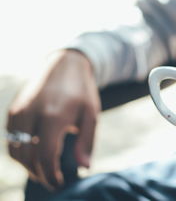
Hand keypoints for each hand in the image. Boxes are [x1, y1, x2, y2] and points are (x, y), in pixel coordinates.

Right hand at [7, 50, 99, 189]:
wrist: (65, 64)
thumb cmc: (82, 91)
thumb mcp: (91, 114)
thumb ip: (86, 142)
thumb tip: (84, 166)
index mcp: (54, 116)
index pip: (45, 156)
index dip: (51, 175)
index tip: (59, 184)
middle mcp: (31, 114)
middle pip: (28, 157)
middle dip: (39, 174)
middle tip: (53, 182)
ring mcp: (19, 111)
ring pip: (15, 150)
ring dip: (27, 166)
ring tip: (44, 171)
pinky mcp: (14, 109)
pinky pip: (10, 138)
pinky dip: (20, 152)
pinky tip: (35, 155)